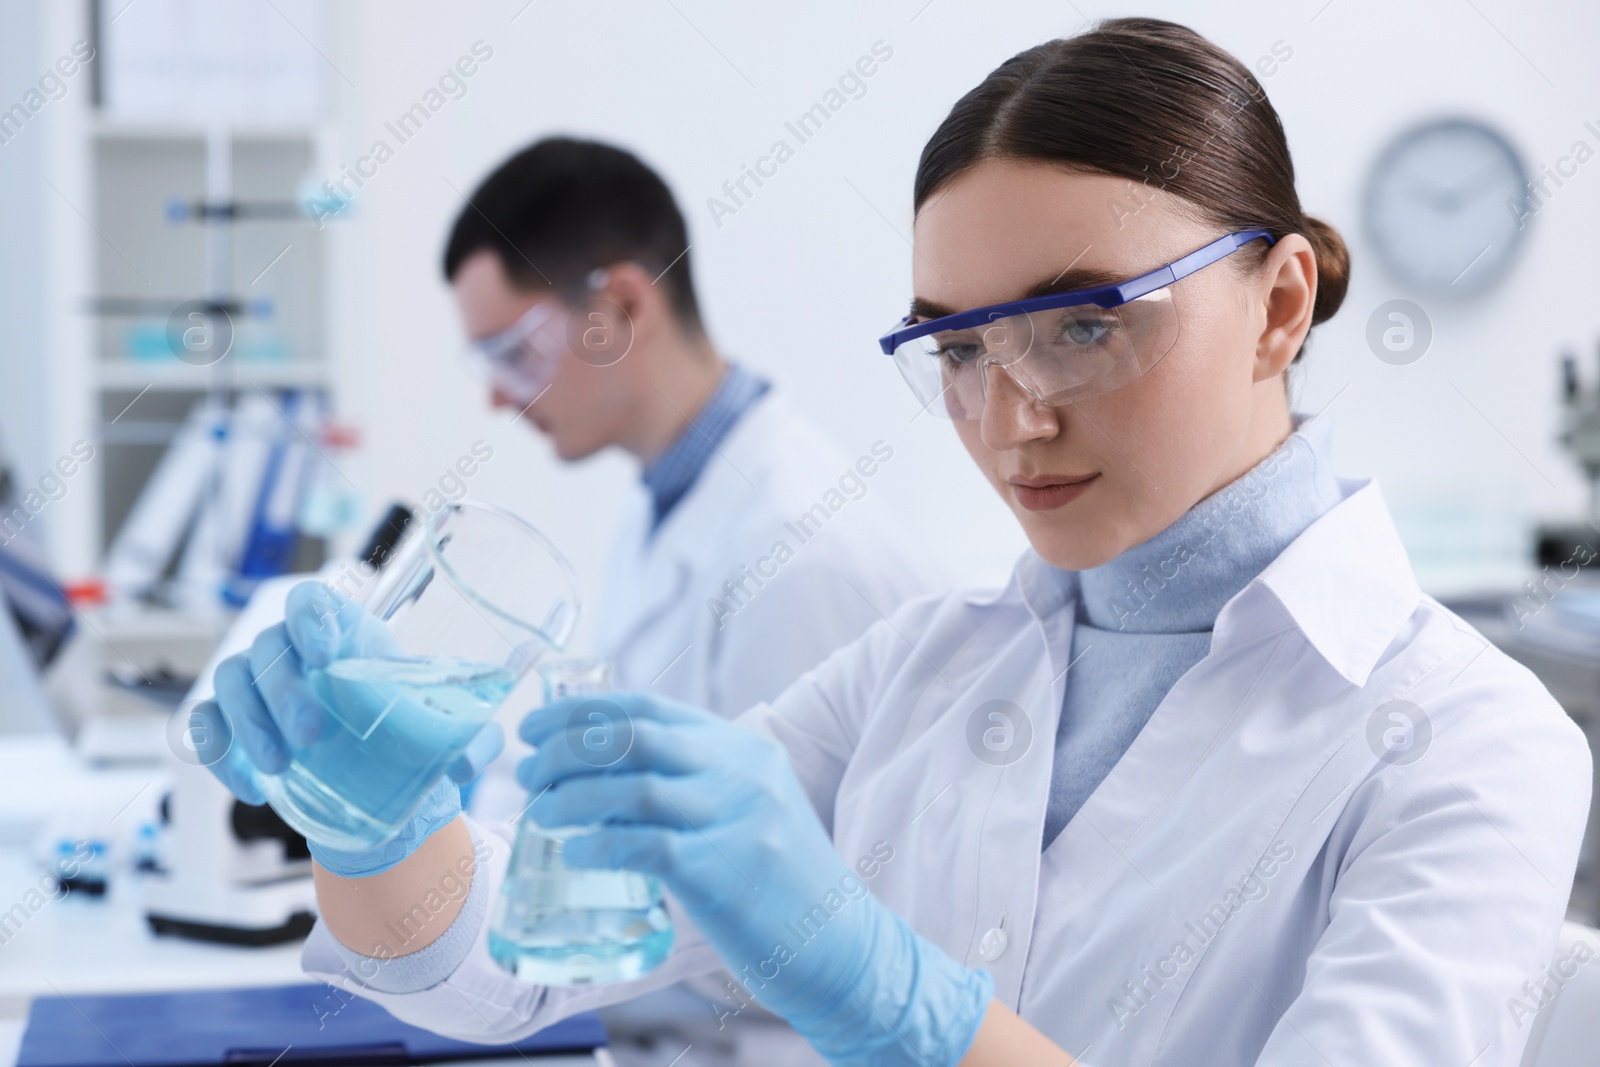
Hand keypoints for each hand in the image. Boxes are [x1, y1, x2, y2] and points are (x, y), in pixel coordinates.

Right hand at [190, 580, 504, 877]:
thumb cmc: (409, 736)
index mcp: (346, 635)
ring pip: (230, 678)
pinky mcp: (236, 725)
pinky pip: (206, 724)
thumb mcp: (448, 736)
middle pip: (269, 645)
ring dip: (249, 722)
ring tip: (281, 767)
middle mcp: (296, 651)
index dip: (310, 617)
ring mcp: (260, 685)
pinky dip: (220, 754)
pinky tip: (252, 789)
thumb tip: (468, 763)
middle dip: (284, 690)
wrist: (378, 779)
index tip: (324, 655)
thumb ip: (471, 741)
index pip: (311, 600)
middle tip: (312, 735)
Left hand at [517, 693, 991, 1066]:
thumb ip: (691, 783)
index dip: (581, 712)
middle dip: (565, 748)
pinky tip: (572, 853)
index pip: (647, 707)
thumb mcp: (746, 808)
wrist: (840, 943)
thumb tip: (599, 776)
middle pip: (632, 736)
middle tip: (527, 771)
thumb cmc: (778, 882)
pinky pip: (644, 845)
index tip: (536, 728)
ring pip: (632, 786)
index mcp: (742, 747)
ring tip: (538, 814)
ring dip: (571, 796)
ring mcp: (737, 817)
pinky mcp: (726, 870)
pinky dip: (597, 845)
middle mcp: (741, 771)